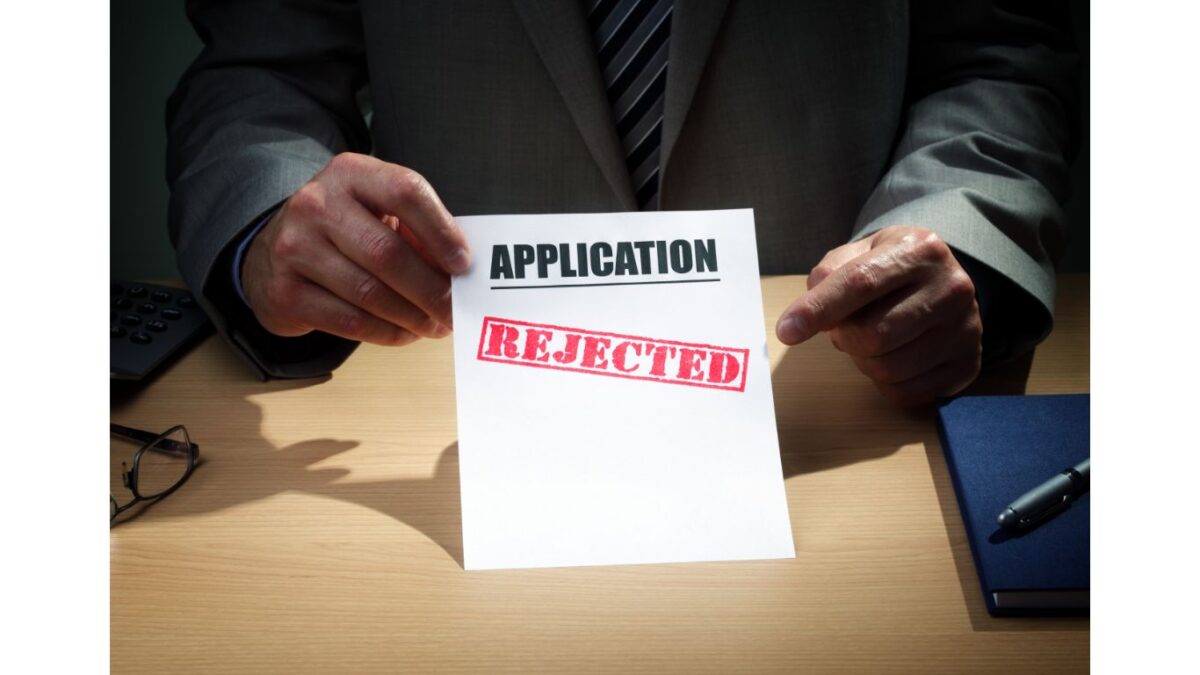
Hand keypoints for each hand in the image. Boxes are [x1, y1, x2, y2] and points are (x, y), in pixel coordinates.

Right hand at [242, 153, 471, 344]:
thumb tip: (460, 274)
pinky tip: (406, 333)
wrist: (274, 252)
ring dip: (413, 317)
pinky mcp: (286, 292)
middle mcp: (317, 204)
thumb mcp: (377, 212)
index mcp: (350, 173)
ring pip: (370, 293)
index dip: (441, 231)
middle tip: (456, 311)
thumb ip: (418, 232)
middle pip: (388, 253)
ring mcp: (295, 248)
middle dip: (432, 290)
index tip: (464, 265)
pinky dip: (388, 333)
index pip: (405, 192)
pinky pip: (350, 322)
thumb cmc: (345, 230)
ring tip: (435, 325)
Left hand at [775, 226, 982, 405]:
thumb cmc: (890, 269)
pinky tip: (893, 357)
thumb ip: (828, 274)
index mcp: (920, 249)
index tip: (786, 330)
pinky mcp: (968, 363)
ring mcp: (966, 329)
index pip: (860, 282)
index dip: (818, 310)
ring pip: (888, 369)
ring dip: (863, 361)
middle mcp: (952, 287)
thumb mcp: (859, 253)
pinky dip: (885, 383)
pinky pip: (905, 394)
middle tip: (844, 327)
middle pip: (873, 335)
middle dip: (844, 338)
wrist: (942, 281)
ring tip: (871, 338)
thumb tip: (807, 312)